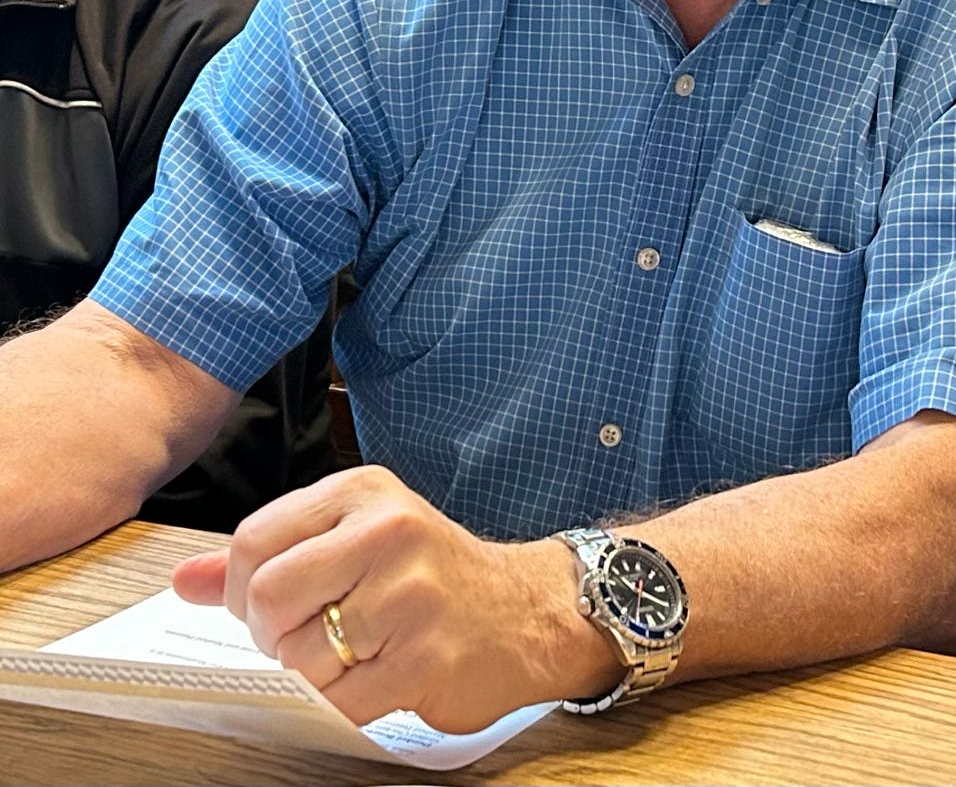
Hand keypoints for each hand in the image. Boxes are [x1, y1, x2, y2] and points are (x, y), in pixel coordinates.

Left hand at [170, 466, 615, 732]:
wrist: (530, 612)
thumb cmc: (434, 577)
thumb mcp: (356, 541)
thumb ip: (271, 557)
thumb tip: (183, 581)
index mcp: (364, 492)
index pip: (252, 543)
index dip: (246, 592)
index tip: (279, 607)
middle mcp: (388, 531)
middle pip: (266, 598)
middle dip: (275, 636)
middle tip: (315, 638)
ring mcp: (409, 594)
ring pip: (298, 658)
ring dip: (315, 676)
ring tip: (359, 657)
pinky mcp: (424, 657)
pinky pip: (338, 702)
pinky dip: (344, 705)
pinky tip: (378, 680)